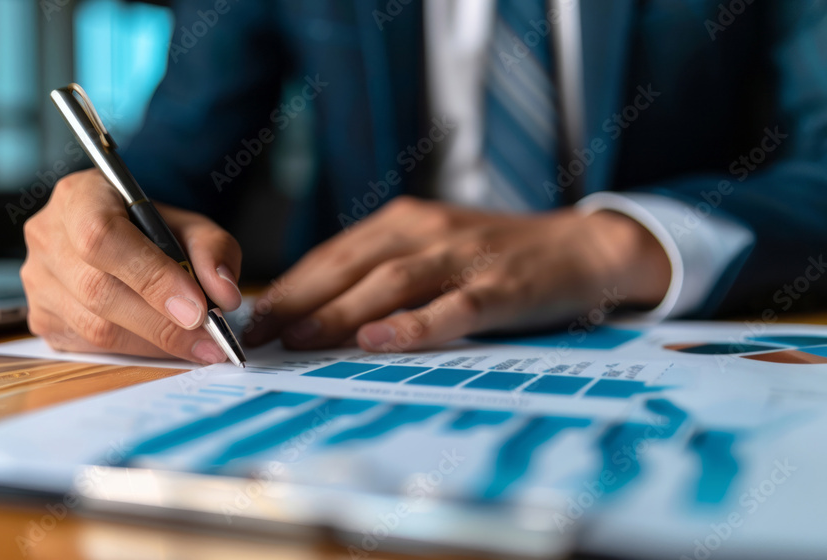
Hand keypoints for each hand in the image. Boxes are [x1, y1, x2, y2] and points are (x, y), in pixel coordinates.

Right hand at [21, 169, 242, 362]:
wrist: (117, 235)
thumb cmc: (151, 227)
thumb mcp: (189, 224)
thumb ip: (213, 250)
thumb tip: (223, 293)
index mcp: (79, 196)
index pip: (103, 238)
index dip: (151, 277)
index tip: (197, 308)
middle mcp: (47, 236)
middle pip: (98, 291)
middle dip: (162, 324)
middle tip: (210, 339)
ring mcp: (37, 280)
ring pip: (94, 327)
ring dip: (154, 343)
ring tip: (198, 346)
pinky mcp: (42, 317)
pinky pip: (89, 346)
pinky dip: (135, 351)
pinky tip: (165, 345)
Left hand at [243, 196, 669, 351]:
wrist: (582, 247)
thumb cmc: (496, 257)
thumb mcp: (433, 250)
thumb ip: (384, 272)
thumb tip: (319, 313)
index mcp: (403, 223)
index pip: (333, 255)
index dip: (290, 285)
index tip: (250, 317)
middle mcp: (425, 231)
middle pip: (350, 267)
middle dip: (298, 300)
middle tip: (256, 335)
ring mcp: (463, 257)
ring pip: (391, 284)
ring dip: (340, 311)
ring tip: (298, 339)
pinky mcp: (500, 286)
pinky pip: (453, 307)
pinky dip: (414, 324)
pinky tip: (380, 340)